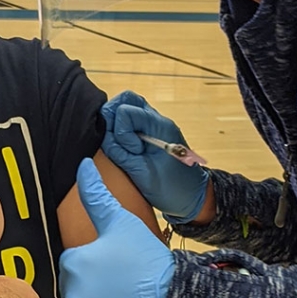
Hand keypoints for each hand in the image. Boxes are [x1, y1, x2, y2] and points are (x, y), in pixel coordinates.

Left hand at [58, 159, 173, 297]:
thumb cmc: (149, 262)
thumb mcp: (122, 223)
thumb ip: (96, 195)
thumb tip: (83, 165)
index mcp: (72, 262)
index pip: (75, 264)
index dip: (97, 265)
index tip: (117, 268)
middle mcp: (69, 293)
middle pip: (76, 290)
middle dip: (95, 290)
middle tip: (122, 288)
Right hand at [102, 90, 208, 222]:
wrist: (193, 198)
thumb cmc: (173, 189)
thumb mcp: (143, 174)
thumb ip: (121, 153)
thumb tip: (103, 137)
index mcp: (159, 126)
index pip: (126, 110)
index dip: (120, 131)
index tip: (132, 151)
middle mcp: (157, 120)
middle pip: (126, 99)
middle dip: (113, 118)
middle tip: (117, 143)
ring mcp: (154, 125)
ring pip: (127, 108)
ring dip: (117, 125)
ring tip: (123, 148)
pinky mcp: (150, 133)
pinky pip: (131, 121)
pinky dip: (122, 131)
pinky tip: (126, 150)